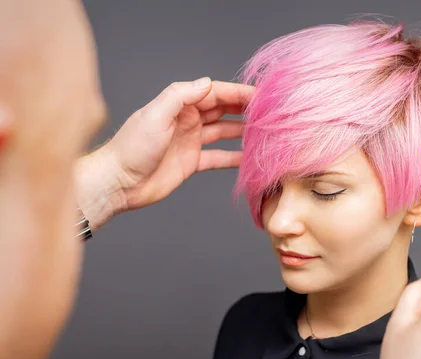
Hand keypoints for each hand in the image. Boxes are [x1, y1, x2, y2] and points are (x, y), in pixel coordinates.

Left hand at [75, 77, 253, 229]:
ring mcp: (191, 141)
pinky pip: (219, 157)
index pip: (216, 93)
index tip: (262, 95)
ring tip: (266, 133)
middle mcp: (188, 120)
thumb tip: (208, 82)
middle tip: (270, 113)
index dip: (238, 93)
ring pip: (224, 132)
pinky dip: (235, 157)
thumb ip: (180, 96)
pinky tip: (251, 158)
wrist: (118, 182)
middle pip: (223, 110)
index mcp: (180, 105)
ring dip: (243, 131)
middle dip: (246, 110)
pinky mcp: (192, 162)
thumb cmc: (132, 147)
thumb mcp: (155, 116)